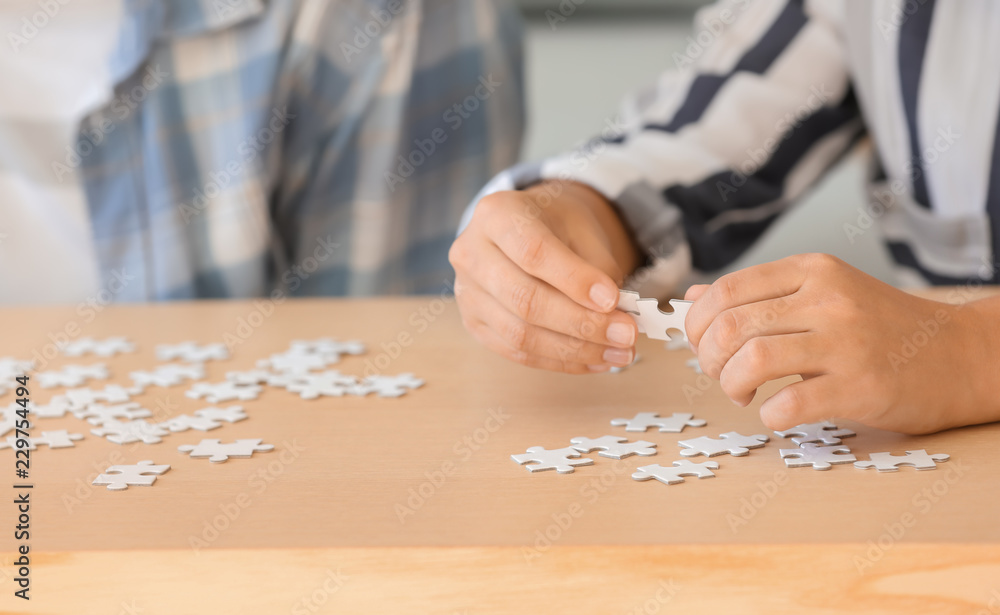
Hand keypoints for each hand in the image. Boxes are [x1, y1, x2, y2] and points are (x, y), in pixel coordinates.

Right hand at [450, 181, 641, 373]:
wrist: (525, 229)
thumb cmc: (555, 225)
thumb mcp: (581, 227)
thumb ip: (597, 267)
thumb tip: (616, 315)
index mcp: (497, 214)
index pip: (534, 252)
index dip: (574, 280)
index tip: (613, 300)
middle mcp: (471, 254)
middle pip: (525, 300)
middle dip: (581, 324)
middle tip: (626, 334)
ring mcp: (468, 293)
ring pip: (521, 335)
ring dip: (575, 350)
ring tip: (619, 352)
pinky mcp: (475, 324)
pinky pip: (518, 353)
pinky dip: (561, 361)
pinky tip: (596, 359)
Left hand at [684, 253, 997, 433]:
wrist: (960, 355)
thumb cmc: (882, 327)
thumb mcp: (823, 293)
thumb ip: (758, 295)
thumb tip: (691, 299)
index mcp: (812, 271)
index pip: (725, 290)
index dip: (698, 324)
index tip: (703, 345)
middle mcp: (827, 300)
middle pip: (730, 326)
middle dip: (708, 359)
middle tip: (721, 375)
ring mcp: (845, 343)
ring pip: (752, 360)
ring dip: (731, 385)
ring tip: (742, 394)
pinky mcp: (861, 387)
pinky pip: (790, 403)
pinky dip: (770, 415)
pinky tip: (777, 414)